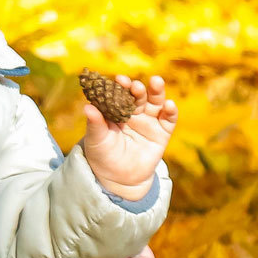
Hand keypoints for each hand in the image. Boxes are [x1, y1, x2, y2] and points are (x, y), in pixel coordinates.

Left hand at [80, 73, 176, 197]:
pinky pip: (169, 119)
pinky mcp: (162, 133)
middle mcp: (134, 112)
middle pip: (139, 95)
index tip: (119, 79)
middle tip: (135, 85)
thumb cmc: (103, 155)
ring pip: (155, 102)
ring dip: (157, 91)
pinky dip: (171, 111)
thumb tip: (87, 107)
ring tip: (156, 82)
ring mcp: (149, 121)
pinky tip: (169, 105)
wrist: (119, 179)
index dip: (121, 85)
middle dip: (138, 88)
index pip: (120, 93)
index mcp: (116, 109)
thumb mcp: (97, 140)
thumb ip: (95, 124)